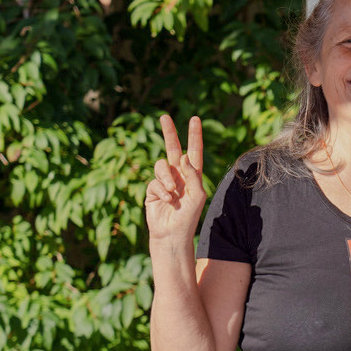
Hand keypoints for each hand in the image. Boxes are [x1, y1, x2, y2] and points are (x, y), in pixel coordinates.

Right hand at [145, 115, 205, 242]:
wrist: (172, 234)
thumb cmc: (189, 217)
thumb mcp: (197, 195)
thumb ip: (193, 175)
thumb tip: (183, 156)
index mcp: (192, 176)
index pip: (194, 152)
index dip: (194, 136)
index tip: (194, 119)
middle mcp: (178, 175)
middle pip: (172, 149)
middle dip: (169, 133)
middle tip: (164, 117)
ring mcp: (164, 181)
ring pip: (161, 166)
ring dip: (166, 177)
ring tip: (172, 193)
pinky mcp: (152, 189)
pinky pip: (154, 181)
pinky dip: (161, 190)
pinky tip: (167, 201)